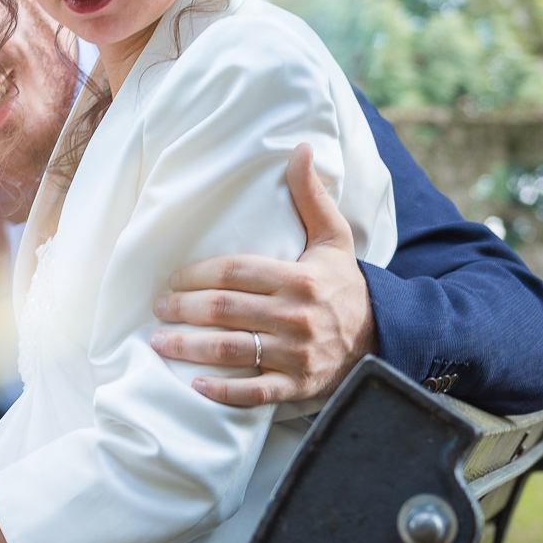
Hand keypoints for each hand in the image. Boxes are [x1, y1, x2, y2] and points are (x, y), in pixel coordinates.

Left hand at [149, 144, 376, 406]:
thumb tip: (299, 149)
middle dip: (184, 309)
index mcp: (300, 279)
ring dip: (190, 347)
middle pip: (226, 310)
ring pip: (232, 350)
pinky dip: (223, 392)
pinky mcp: (298, 386)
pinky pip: (255, 392)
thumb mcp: (334, 238)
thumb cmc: (345, 284)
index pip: (234, 273)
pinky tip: (195, 385)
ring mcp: (297, 355)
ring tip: (159, 342)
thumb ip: (311, 196)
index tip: (173, 279)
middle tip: (158, 308)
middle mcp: (297, 317)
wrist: (384, 337)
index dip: (197, 275)